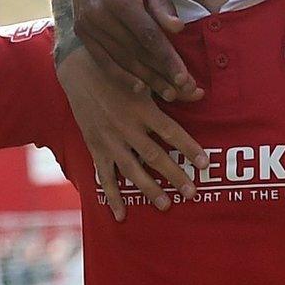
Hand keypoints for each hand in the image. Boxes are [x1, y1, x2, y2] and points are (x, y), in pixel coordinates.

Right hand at [55, 49, 206, 220]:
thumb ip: (174, 88)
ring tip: (166, 205)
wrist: (79, 70)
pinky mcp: (95, 147)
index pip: (171, 132)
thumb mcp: (146, 75)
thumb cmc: (120, 71)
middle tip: (192, 193)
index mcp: (142, 108)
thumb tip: (201, 92)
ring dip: (149, 189)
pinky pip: (105, 176)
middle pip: (154, 156)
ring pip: (132, 170)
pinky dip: (113, 196)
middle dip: (174, 176)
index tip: (205, 163)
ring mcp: (109, 140)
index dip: (188, 148)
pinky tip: (121, 215)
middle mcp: (126, 127)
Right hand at [70, 0, 199, 100]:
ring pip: (120, 59)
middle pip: (135, 52)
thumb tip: (177, 29)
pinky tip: (138, 87)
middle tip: (183, 92)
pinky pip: (102, 59)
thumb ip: (162, 4)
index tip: (185, 78)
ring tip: (167, 93)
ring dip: (145, 79)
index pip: (149, 37)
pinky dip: (120, 75)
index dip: (167, 60)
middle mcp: (100, 15)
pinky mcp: (81, 30)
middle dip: (161, 74)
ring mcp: (87, 24)